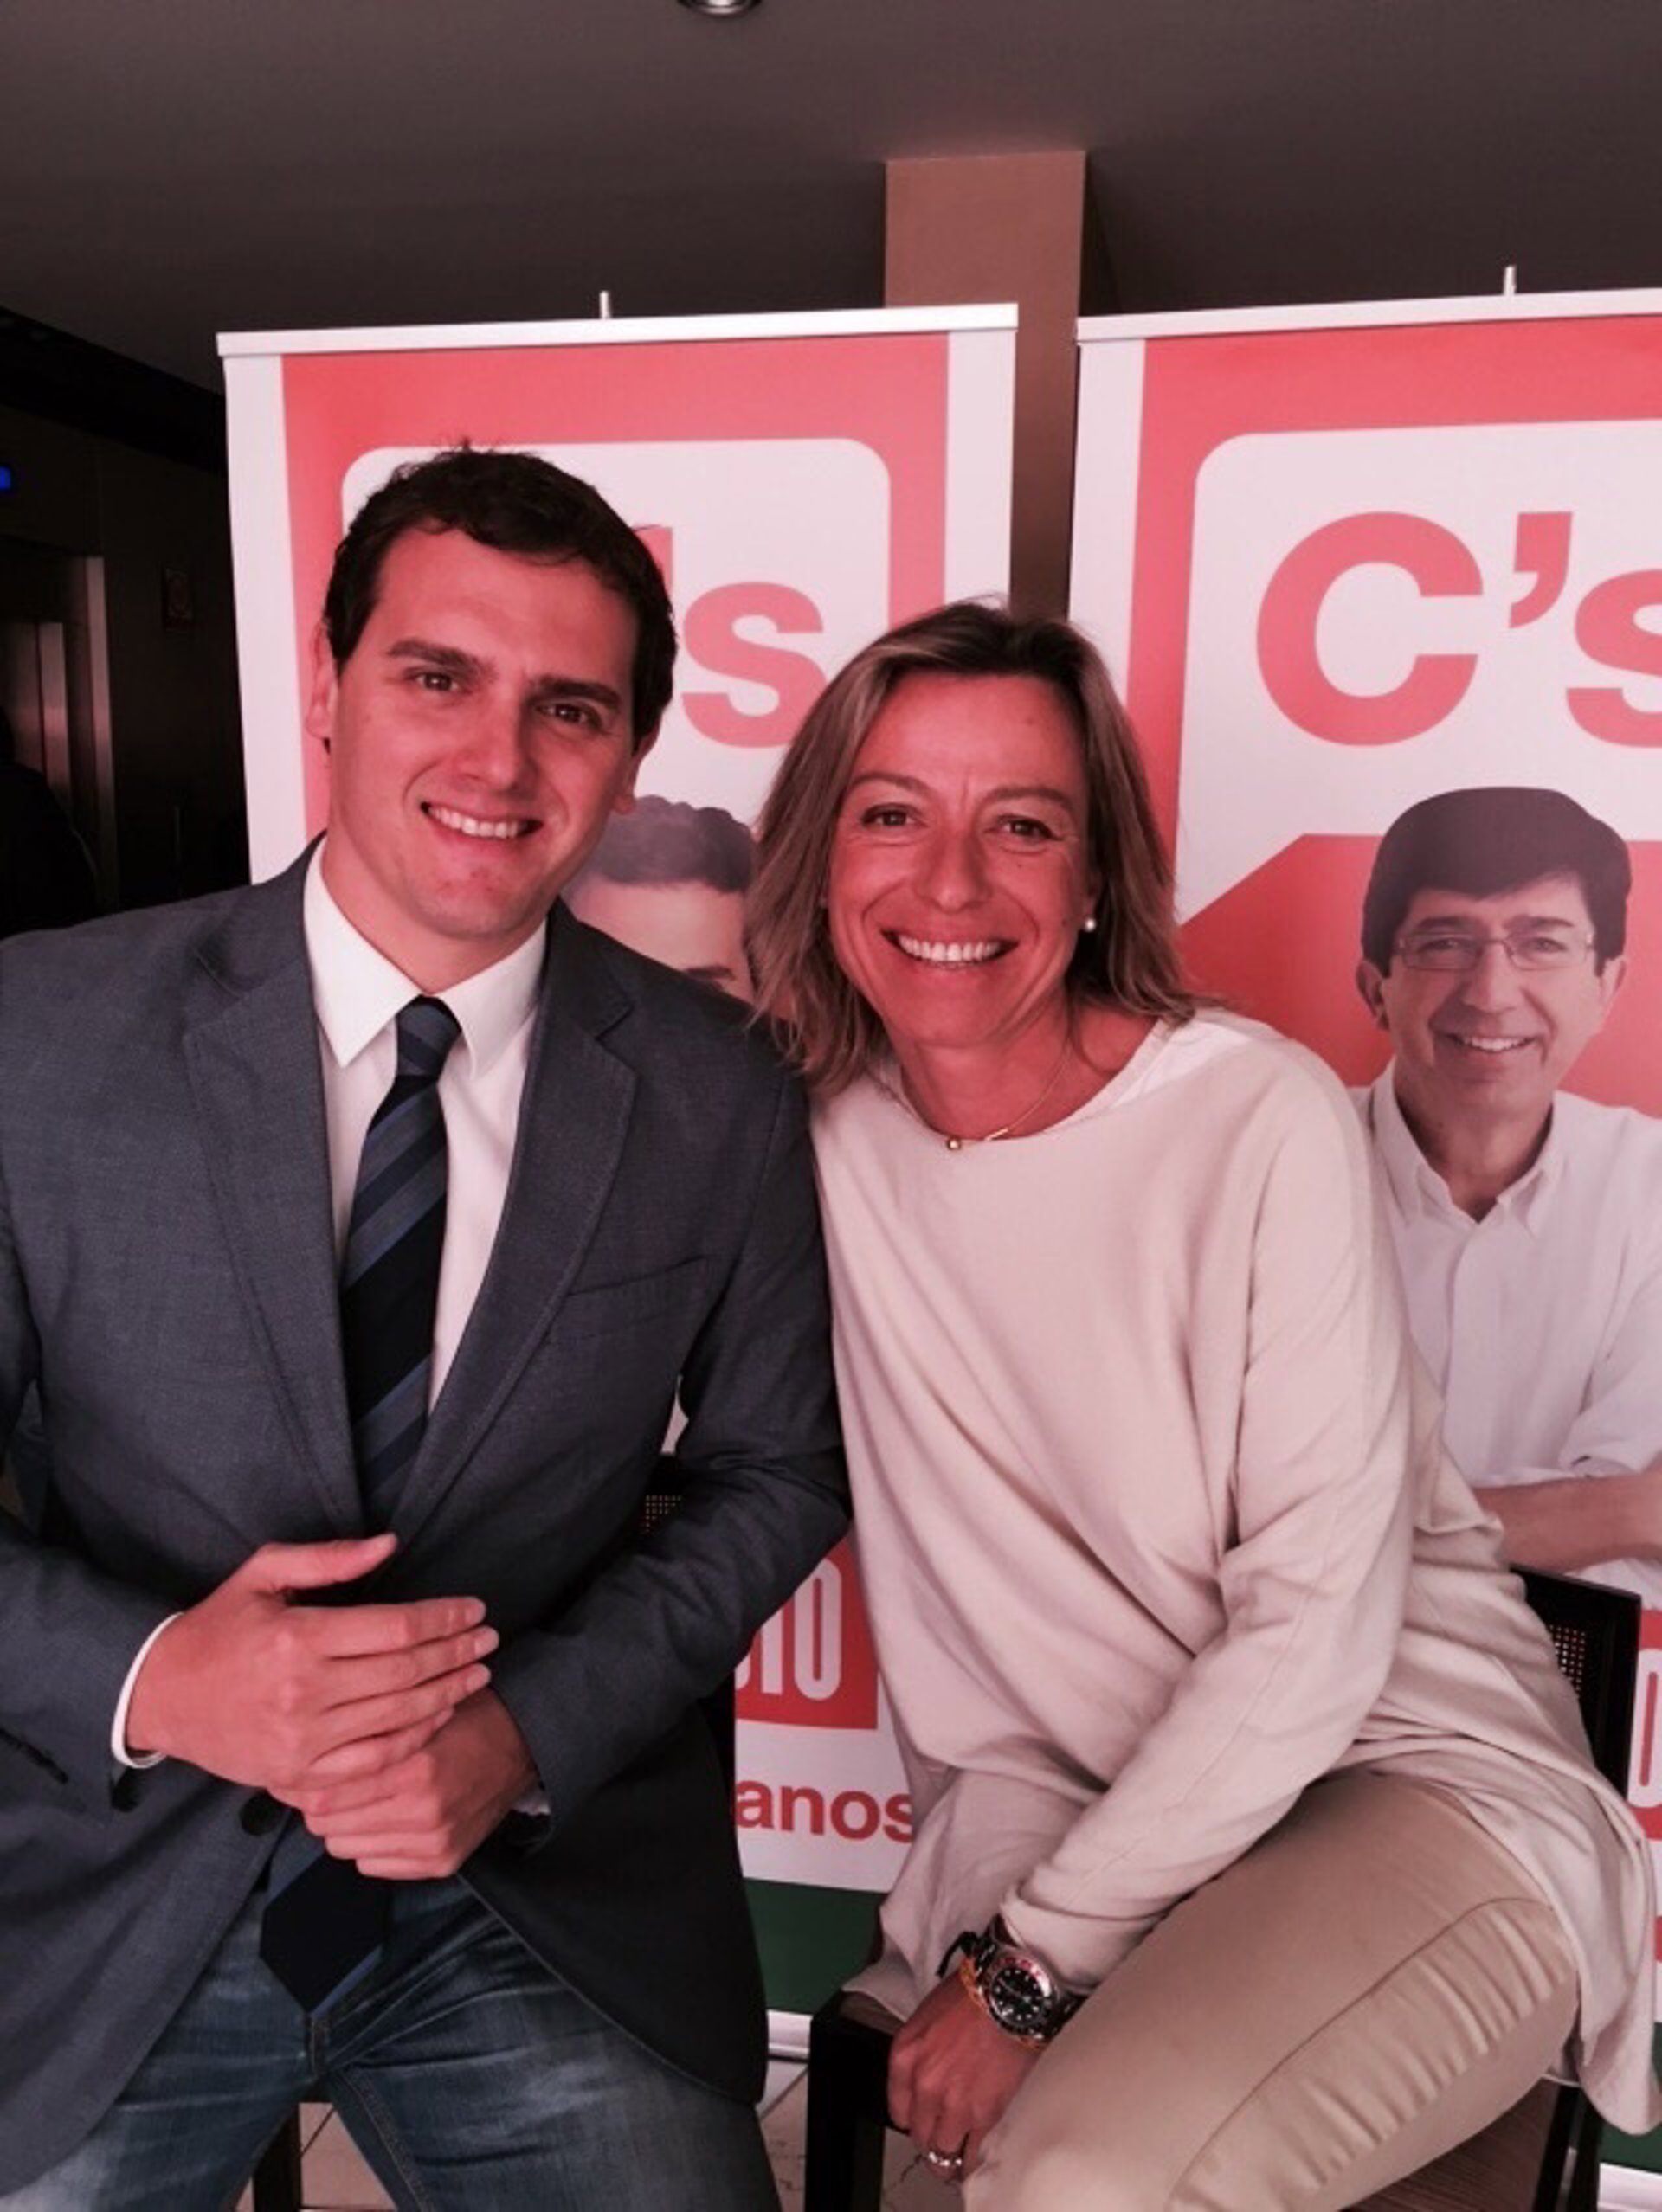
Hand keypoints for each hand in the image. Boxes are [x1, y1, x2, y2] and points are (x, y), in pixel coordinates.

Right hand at [126, 1534, 496, 1791]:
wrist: (161, 1697)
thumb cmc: (218, 1627)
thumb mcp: (263, 1574)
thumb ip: (329, 1560)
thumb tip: (390, 1544)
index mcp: (299, 1638)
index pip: (397, 1628)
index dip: (445, 1618)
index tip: (474, 1609)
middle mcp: (304, 1693)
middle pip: (406, 1673)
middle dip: (457, 1653)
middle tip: (490, 1639)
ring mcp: (303, 1740)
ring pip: (398, 1718)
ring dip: (447, 1695)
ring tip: (478, 1674)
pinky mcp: (299, 1774)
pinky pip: (373, 1761)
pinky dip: (413, 1740)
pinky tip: (437, 1717)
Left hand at [277, 1689, 536, 1878]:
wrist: (522, 1743)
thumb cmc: (463, 1717)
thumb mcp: (414, 1710)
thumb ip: (364, 1732)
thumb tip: (302, 1752)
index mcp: (413, 1768)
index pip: (323, 1795)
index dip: (300, 1783)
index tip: (293, 1771)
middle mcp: (423, 1812)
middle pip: (326, 1826)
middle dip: (320, 1804)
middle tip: (324, 1783)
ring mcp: (433, 1842)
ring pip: (345, 1848)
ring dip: (344, 1825)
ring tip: (359, 1798)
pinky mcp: (442, 1862)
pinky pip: (373, 1865)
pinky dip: (371, 1844)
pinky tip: (384, 1818)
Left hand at [889, 1972, 1039, 2177]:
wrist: (1008, 1994)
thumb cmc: (974, 1995)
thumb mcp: (928, 2017)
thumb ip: (921, 2053)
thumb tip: (929, 2077)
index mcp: (905, 2058)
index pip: (898, 2112)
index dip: (915, 2119)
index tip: (926, 2121)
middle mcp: (924, 2085)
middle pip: (920, 2136)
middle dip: (933, 2138)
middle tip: (946, 2137)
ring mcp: (953, 2104)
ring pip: (944, 2152)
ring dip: (953, 2154)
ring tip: (963, 2152)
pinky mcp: (984, 2115)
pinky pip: (973, 2155)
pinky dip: (974, 2160)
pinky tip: (978, 2157)